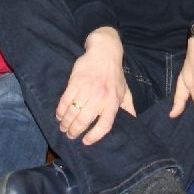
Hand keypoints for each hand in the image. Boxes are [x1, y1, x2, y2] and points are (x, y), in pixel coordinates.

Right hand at [56, 29, 129, 144]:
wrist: (105, 52)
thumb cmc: (115, 74)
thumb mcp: (125, 91)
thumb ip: (128, 107)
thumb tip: (134, 122)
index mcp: (113, 102)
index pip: (104, 126)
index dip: (94, 136)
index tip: (86, 141)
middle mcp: (100, 97)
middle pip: (84, 121)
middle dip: (75, 131)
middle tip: (70, 135)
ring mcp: (87, 89)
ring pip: (73, 112)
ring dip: (66, 123)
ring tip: (63, 127)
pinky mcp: (75, 81)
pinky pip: (65, 100)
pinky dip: (60, 110)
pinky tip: (59, 115)